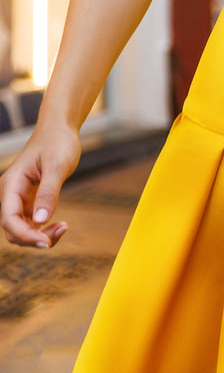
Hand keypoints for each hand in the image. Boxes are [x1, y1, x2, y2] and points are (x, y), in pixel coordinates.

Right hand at [0, 120, 80, 247]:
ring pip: (22, 229)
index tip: (47, 242)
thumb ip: (49, 192)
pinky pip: (32, 223)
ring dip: (40, 235)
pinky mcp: (30, 201)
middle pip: (13, 229)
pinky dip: (44, 228)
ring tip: (64, 227)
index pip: (9, 219)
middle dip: (34, 238)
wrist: (59, 129)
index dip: (25, 235)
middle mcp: (10, 194)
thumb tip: (41, 220)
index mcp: (11, 184)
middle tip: (63, 229)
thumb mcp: (57, 165)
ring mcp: (19, 199)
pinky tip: (60, 224)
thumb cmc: (57, 142)